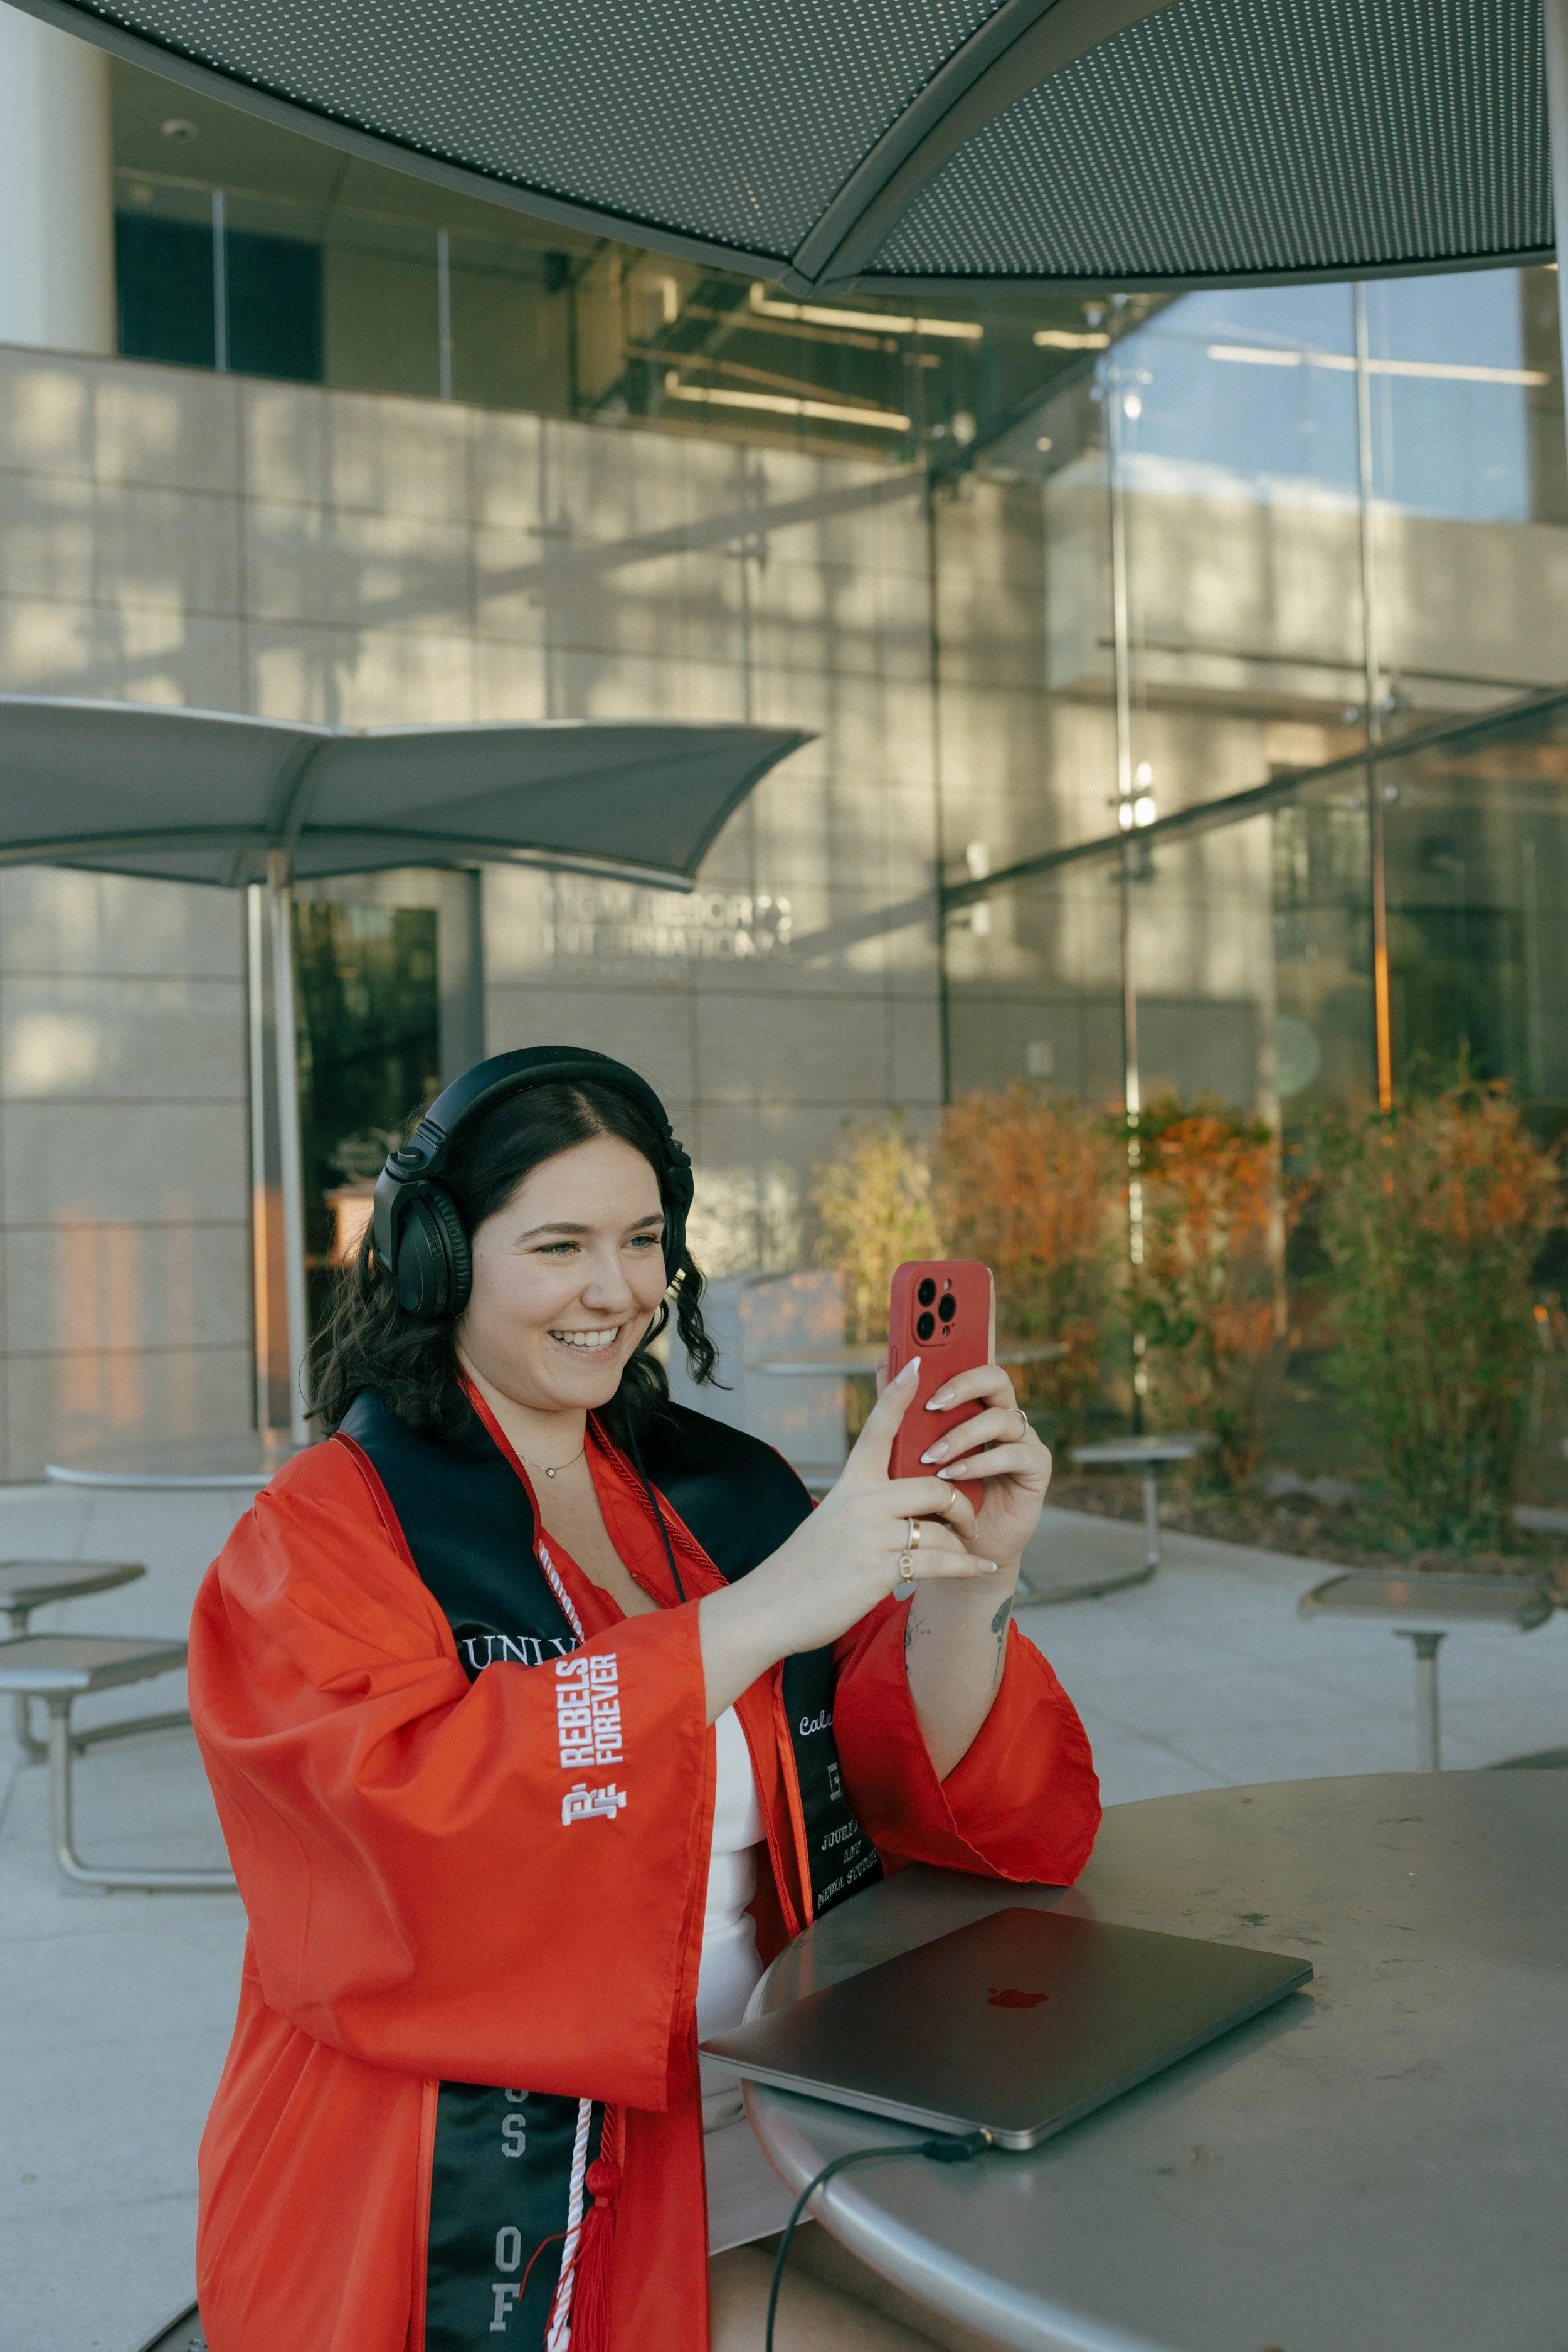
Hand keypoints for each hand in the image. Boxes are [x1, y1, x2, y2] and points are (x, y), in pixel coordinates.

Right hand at [696, 1357, 998, 1719]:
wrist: (772, 1606)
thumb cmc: (806, 1565)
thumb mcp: (834, 1518)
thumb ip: (868, 1501)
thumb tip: (914, 1492)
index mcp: (850, 1482)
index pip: (877, 1427)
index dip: (898, 1393)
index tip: (917, 1363)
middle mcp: (862, 1501)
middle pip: (933, 1485)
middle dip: (959, 1503)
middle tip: (964, 1516)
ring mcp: (872, 1535)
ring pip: (940, 1527)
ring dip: (960, 1542)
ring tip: (968, 1550)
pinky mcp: (881, 1570)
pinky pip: (942, 1561)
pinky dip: (967, 1566)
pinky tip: (983, 1567)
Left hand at [905, 1361, 1051, 1571]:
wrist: (957, 1546)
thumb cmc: (935, 1494)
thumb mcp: (912, 1449)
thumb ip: (902, 1408)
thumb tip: (884, 1364)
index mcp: (977, 1403)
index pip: (974, 1362)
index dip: (960, 1348)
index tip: (926, 1355)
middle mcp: (1004, 1415)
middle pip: (996, 1378)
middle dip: (963, 1386)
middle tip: (931, 1404)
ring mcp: (1023, 1438)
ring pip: (1001, 1418)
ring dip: (963, 1435)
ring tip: (932, 1456)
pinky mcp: (1036, 1466)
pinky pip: (1014, 1453)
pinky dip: (981, 1463)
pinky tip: (954, 1475)